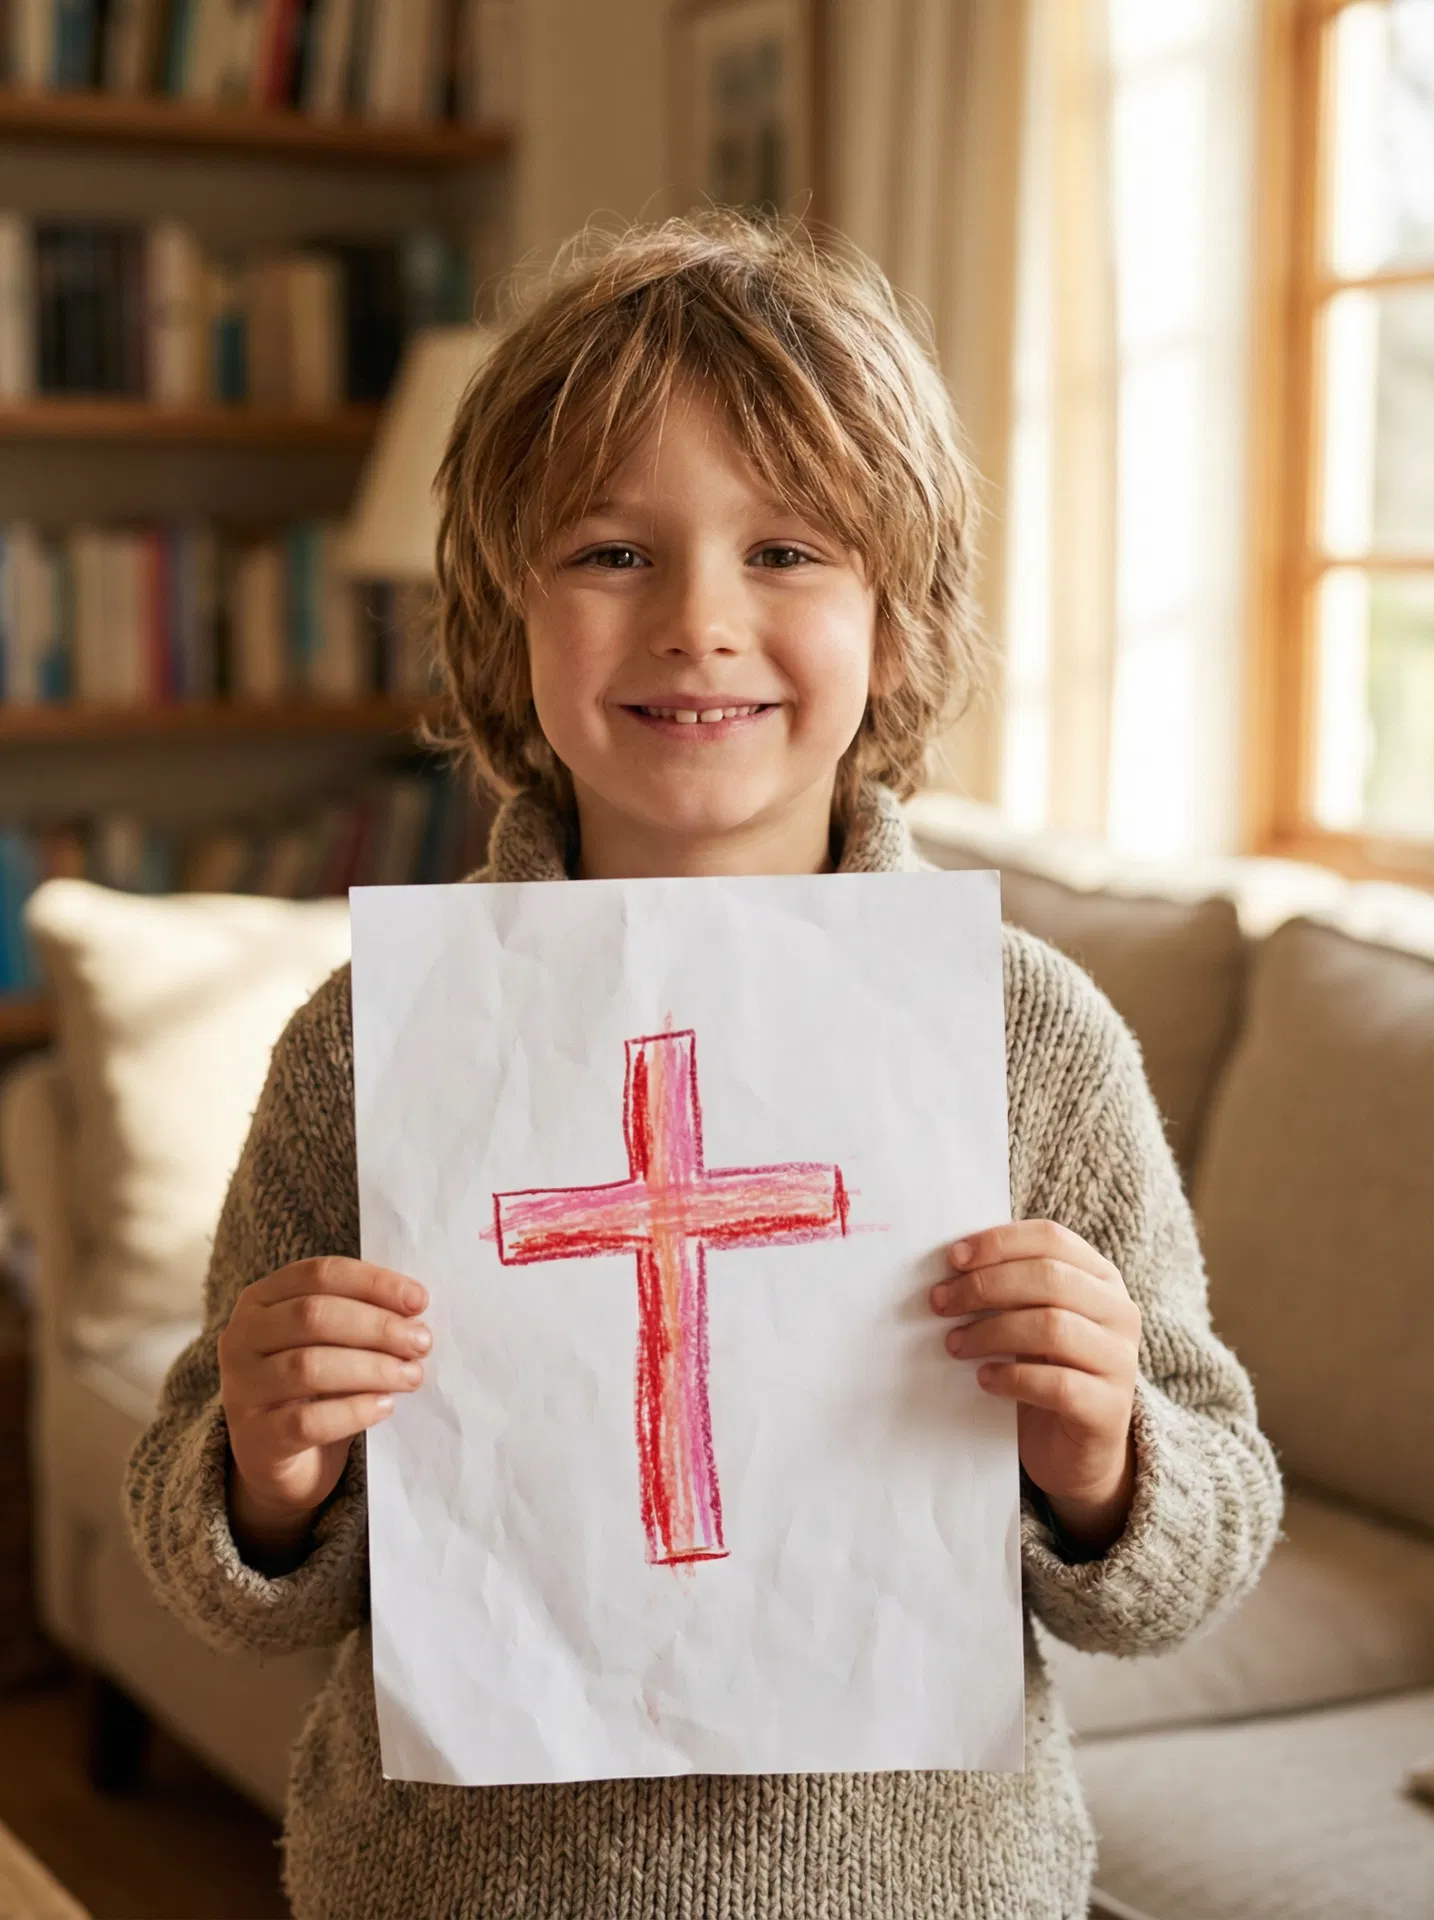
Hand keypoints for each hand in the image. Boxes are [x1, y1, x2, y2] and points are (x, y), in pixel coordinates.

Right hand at [218, 1257, 429, 1565]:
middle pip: (312, 1316)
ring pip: (308, 1367)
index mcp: (260, 1300)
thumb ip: (359, 1318)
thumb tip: (414, 1311)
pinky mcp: (256, 1439)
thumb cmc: (311, 1388)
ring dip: (372, 1368)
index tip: (419, 1301)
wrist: (276, 1460)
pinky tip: (384, 1407)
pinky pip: (307, 1421)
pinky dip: (354, 1411)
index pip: (318, 1275)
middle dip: (377, 1326)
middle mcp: (241, 1338)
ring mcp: (242, 1389)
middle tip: (421, 1342)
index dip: (373, 1283)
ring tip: (412, 1375)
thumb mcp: (328, 1342)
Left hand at [930, 1221, 1140, 1554]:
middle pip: (1050, 1278)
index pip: (1052, 1239)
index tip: (952, 1258)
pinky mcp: (1108, 1409)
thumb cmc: (1045, 1370)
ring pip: (1053, 1327)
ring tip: (955, 1344)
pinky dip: (1012, 1378)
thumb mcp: (1031, 1319)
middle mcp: (1119, 1312)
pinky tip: (984, 1379)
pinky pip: (1058, 1384)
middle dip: (985, 1286)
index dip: (999, 1243)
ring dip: (991, 1331)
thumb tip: (951, 1263)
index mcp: (1100, 1277)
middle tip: (941, 1303)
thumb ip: (1008, 1288)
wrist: (1076, 1449)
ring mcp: (1120, 1361)